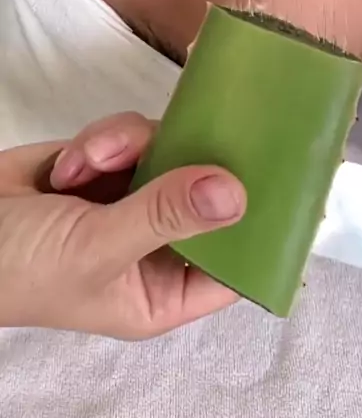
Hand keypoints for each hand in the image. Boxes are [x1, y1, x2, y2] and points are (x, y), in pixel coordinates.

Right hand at [0, 112, 245, 338]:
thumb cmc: (20, 266)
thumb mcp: (96, 248)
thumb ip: (164, 215)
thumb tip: (235, 193)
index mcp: (161, 289)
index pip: (231, 264)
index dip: (255, 228)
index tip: (276, 179)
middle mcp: (156, 244)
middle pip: (205, 195)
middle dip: (192, 164)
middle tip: (202, 132)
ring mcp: (133, 199)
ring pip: (168, 153)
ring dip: (129, 147)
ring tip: (88, 161)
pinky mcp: (110, 164)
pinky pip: (133, 136)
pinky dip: (103, 140)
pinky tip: (70, 161)